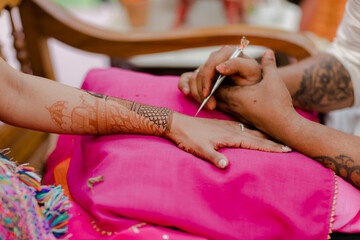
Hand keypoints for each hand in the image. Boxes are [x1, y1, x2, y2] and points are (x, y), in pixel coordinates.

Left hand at [165, 112, 291, 169]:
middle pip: (257, 135)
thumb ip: (213, 157)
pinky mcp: (223, 125)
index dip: (271, 147)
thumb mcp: (199, 149)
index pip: (255, 143)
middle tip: (290, 145)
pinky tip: (255, 132)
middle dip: (273, 141)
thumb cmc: (188, 138)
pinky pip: (243, 128)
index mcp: (229, 135)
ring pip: (251, 130)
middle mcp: (232, 129)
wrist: (177, 124)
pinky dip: (254, 131)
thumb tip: (226, 166)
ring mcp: (228, 126)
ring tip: (277, 139)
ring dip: (265, 135)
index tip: (287, 150)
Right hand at [178, 45, 261, 109]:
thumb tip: (219, 67)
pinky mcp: (202, 76)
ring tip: (208, 106)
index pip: (210, 64)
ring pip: (193, 78)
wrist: (254, 90)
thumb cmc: (254, 80)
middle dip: (202, 90)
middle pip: (200, 72)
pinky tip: (186, 93)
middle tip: (210, 105)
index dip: (206, 79)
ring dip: (197, 93)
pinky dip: (183, 85)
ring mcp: (208, 67)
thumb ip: (237, 65)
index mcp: (227, 53)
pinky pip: (186, 78)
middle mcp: (216, 58)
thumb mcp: (251, 72)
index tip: (208, 94)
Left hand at [216, 50, 297, 136]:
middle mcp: (231, 106)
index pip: (212, 85)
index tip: (217, 66)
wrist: (284, 127)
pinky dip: (221, 98)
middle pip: (211, 94)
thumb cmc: (278, 106)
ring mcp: (234, 113)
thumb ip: (269, 65)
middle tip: (216, 71)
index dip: (211, 76)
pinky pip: (224, 106)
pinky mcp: (240, 116)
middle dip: (210, 83)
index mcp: (234, 96)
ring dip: (216, 91)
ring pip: (217, 101)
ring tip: (219, 79)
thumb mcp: (274, 80)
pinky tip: (228, 91)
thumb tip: (268, 51)